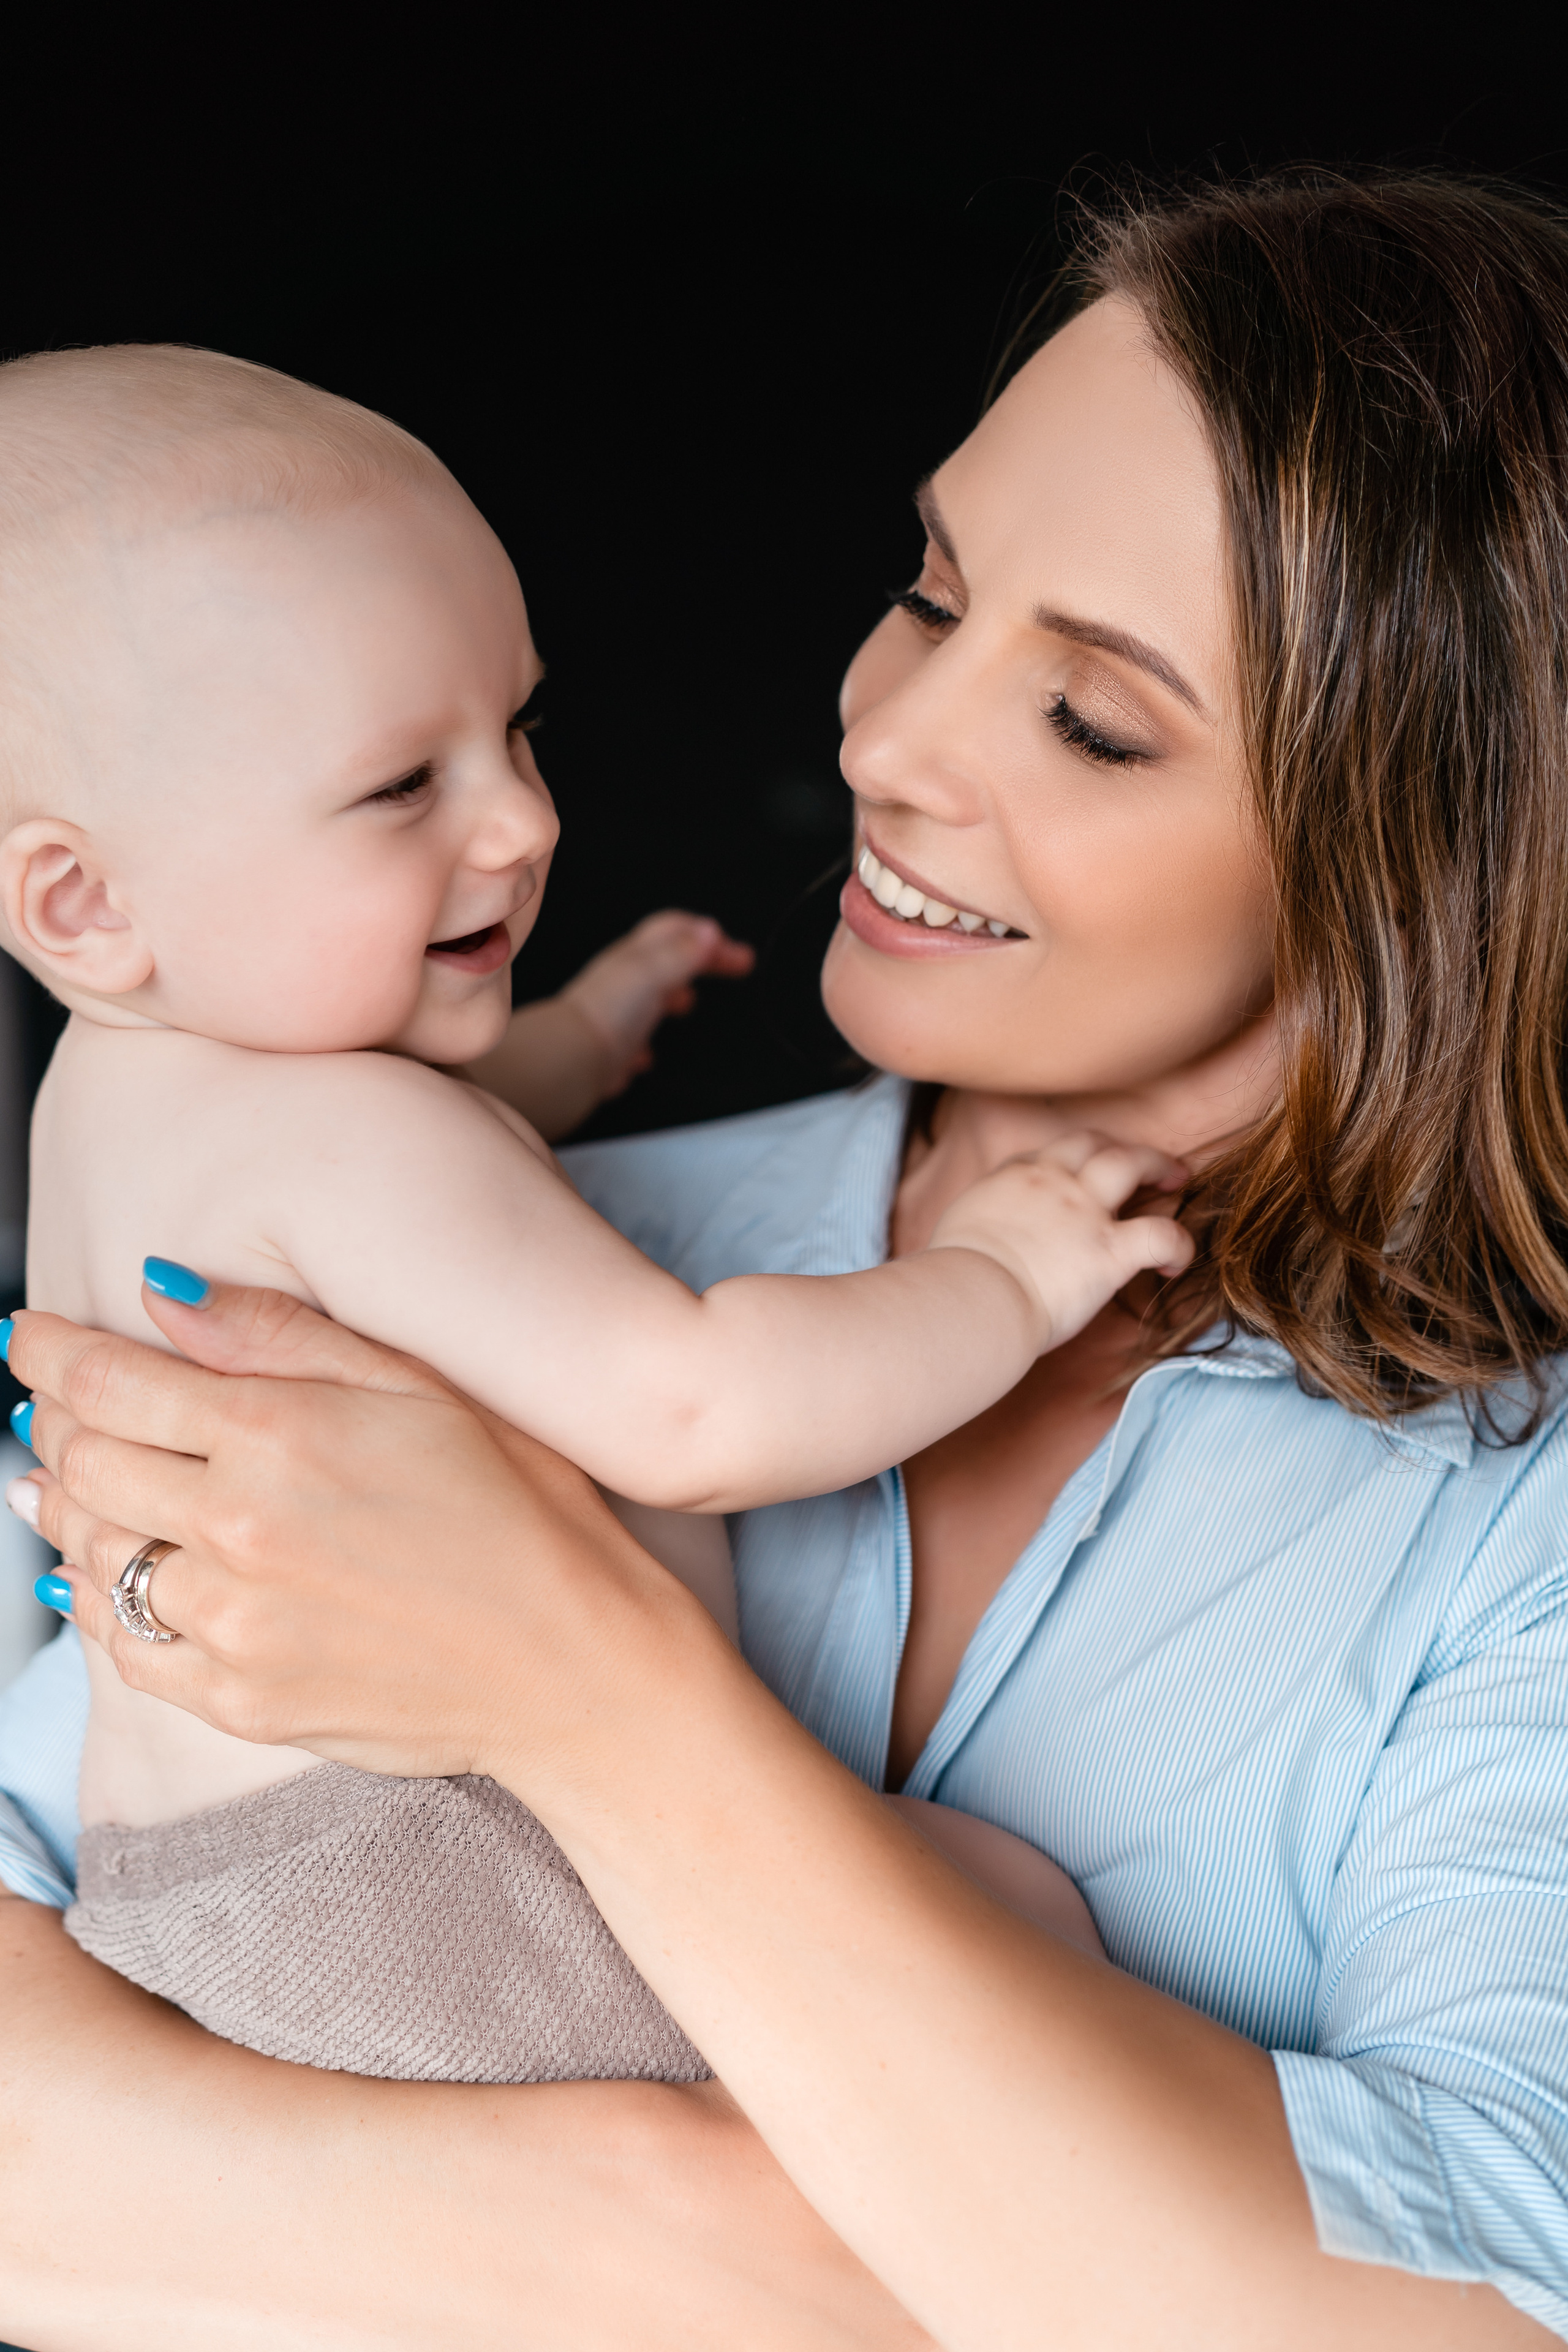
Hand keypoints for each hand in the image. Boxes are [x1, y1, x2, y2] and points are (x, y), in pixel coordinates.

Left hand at [4, 1281, 696, 1781]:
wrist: (579, 1666)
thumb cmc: (525, 1508)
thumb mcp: (421, 1384)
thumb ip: (280, 1333)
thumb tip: (158, 1291)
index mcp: (280, 1435)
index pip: (108, 1383)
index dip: (48, 1352)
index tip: (23, 1335)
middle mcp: (238, 1531)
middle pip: (84, 1463)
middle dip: (56, 1424)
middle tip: (53, 1404)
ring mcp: (234, 1626)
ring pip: (92, 1553)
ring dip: (70, 1508)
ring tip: (66, 1480)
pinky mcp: (241, 1701)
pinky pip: (124, 1649)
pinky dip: (97, 1602)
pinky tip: (100, 1573)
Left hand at [558, 910, 753, 1098]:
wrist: (574, 1057)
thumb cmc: (613, 1011)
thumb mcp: (653, 972)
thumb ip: (683, 954)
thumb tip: (710, 931)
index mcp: (636, 957)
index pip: (675, 930)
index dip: (709, 935)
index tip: (740, 954)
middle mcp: (624, 980)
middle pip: (666, 958)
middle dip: (699, 959)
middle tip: (733, 968)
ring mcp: (616, 1012)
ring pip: (648, 995)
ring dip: (672, 994)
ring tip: (689, 1003)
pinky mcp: (609, 1046)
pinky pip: (631, 1037)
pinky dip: (646, 1038)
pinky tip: (649, 1054)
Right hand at [927, 1131, 1194, 1354]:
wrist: (971, 1296)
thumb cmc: (953, 1278)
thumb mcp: (957, 1231)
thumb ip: (979, 1225)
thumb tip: (975, 1247)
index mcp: (1012, 1180)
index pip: (1046, 1156)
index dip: (1067, 1163)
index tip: (1075, 1180)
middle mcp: (1051, 1183)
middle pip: (1093, 1142)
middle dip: (1119, 1146)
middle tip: (1141, 1162)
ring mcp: (1084, 1212)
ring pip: (1131, 1162)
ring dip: (1157, 1164)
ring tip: (1177, 1177)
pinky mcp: (1109, 1250)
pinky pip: (1161, 1234)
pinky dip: (1179, 1244)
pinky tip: (1176, 1264)